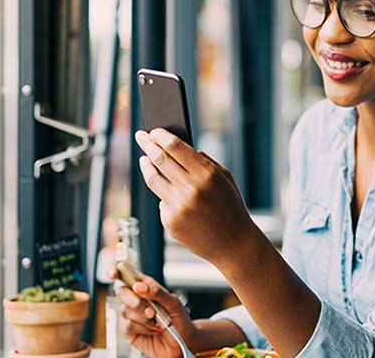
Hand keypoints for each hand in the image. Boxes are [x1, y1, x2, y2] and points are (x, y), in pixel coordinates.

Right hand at [108, 268, 196, 357]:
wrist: (183, 342)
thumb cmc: (179, 320)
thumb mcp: (174, 303)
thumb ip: (157, 292)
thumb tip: (138, 286)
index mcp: (146, 287)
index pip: (128, 275)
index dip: (117, 271)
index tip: (113, 273)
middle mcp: (136, 299)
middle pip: (121, 291)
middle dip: (135, 301)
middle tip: (151, 311)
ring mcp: (131, 315)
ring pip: (124, 310)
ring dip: (143, 317)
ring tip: (157, 322)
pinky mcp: (129, 330)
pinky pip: (127, 325)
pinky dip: (142, 327)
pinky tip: (153, 329)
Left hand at [134, 128, 261, 265]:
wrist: (234, 244)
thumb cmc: (231, 208)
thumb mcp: (225, 179)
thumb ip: (204, 162)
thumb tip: (179, 148)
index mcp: (207, 175)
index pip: (176, 148)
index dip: (161, 136)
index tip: (153, 130)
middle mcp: (190, 189)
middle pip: (160, 159)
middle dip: (147, 145)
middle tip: (141, 136)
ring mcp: (178, 207)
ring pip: (153, 179)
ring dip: (146, 165)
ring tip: (143, 159)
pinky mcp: (170, 222)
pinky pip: (162, 202)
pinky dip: (165, 195)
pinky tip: (170, 195)